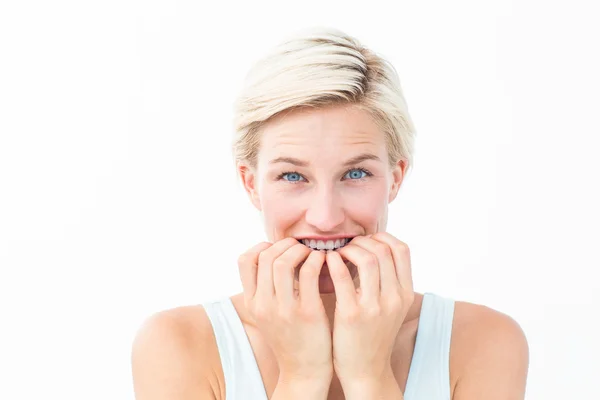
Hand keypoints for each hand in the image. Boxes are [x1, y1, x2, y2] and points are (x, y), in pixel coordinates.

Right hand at [238, 238, 333, 382]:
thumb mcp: (267, 313)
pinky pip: (309, 273)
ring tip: (312, 252)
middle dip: (285, 244)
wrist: (304, 370)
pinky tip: (324, 261)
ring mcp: (284, 309)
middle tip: (300, 246)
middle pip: (266, 257)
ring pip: (284, 262)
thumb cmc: (290, 336)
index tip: (278, 247)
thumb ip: (266, 288)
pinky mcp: (307, 312)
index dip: (261, 246)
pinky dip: (317, 260)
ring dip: (301, 250)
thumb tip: (273, 254)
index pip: (244, 261)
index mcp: (252, 303)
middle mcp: (264, 305)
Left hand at [326, 232, 414, 385]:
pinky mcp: (352, 314)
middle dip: (362, 242)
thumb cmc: (373, 334)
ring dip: (348, 249)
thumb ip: (387, 280)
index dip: (382, 237)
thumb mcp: (390, 306)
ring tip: (337, 253)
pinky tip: (327, 261)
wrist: (365, 370)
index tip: (366, 240)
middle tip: (347, 245)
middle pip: (383, 250)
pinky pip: (343, 276)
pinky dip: (333, 262)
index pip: (402, 249)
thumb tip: (373, 248)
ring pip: (367, 258)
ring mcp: (375, 306)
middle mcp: (395, 298)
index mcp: (405, 293)